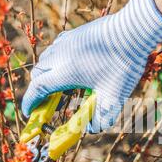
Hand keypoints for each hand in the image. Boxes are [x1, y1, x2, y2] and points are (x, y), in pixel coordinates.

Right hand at [22, 0, 161, 132]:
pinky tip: (67, 64)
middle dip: (37, 90)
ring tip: (60, 86)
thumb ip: (102, 117)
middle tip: (47, 102)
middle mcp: (60, 55)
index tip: (29, 113)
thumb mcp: (113, 97)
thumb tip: (92, 129)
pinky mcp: (75, 34)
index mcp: (65, 72)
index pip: (38, 89)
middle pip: (38, 74)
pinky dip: (54, 60)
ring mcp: (66, 42)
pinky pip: (56, 48)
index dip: (30, 102)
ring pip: (45, 59)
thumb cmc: (123, 64)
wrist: (133, 32)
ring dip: (46, 74)